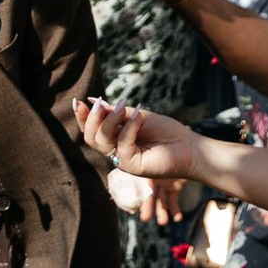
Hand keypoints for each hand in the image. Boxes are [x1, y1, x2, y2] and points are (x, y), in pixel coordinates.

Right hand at [74, 96, 196, 185]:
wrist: (189, 147)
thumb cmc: (166, 132)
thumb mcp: (138, 116)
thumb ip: (117, 113)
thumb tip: (94, 101)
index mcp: (115, 140)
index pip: (91, 131)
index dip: (82, 118)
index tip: (77, 102)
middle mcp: (116, 151)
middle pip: (91, 138)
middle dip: (90, 120)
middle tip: (99, 105)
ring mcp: (123, 160)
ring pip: (102, 142)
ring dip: (108, 122)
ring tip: (123, 108)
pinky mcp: (133, 166)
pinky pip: (122, 145)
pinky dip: (128, 128)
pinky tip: (138, 116)